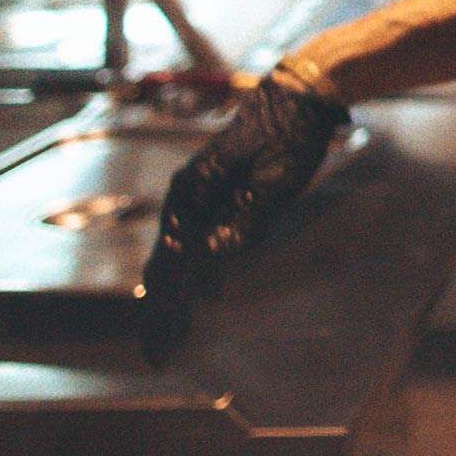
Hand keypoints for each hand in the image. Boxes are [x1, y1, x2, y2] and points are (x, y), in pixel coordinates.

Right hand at [138, 65, 348, 363]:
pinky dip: (193, 278)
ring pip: (177, 260)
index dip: (165, 307)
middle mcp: (186, 198)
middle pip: (166, 267)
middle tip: (158, 356)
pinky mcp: (213, 201)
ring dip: (173, 301)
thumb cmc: (289, 135)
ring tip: (167, 340)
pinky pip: (195, 247)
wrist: (297, 98)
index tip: (163, 340)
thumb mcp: (276, 177)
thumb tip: (215, 255)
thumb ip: (247, 216)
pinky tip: (201, 302)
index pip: (172, 262)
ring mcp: (196, 199)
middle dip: (161, 314)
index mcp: (193, 192)